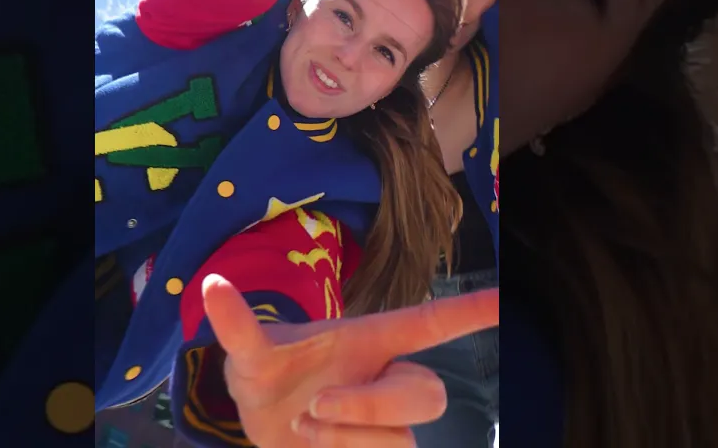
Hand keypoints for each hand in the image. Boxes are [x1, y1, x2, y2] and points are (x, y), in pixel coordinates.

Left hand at [202, 274, 499, 446]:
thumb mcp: (249, 352)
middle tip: (314, 409)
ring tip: (304, 430)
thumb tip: (209, 284)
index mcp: (372, 342)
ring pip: (403, 441)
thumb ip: (237, 324)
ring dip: (346, 439)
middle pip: (426, 393)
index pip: (433, 324)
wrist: (260, 417)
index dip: (472, 311)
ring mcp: (388, 426)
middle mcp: (388, 382)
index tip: (507, 298)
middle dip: (369, 407)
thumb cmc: (270, 372)